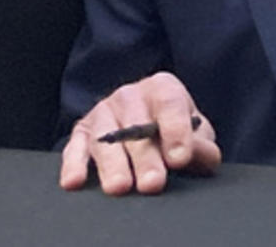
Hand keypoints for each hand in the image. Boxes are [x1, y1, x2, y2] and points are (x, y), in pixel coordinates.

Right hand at [60, 73, 221, 194]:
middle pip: (136, 126)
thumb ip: (201, 146)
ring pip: (105, 138)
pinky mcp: (81, 134)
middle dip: (145, 157)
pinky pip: (75, 148)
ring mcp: (103, 113)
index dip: (176, 130)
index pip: (170, 103)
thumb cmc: (173, 131)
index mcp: (162, 88)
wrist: (144, 125)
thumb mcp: (195, 134)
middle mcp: (130, 96)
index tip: (180, 158)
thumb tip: (199, 156)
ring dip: (112, 164)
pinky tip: (75, 181)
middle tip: (152, 183)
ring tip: (120, 187)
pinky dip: (74, 165)